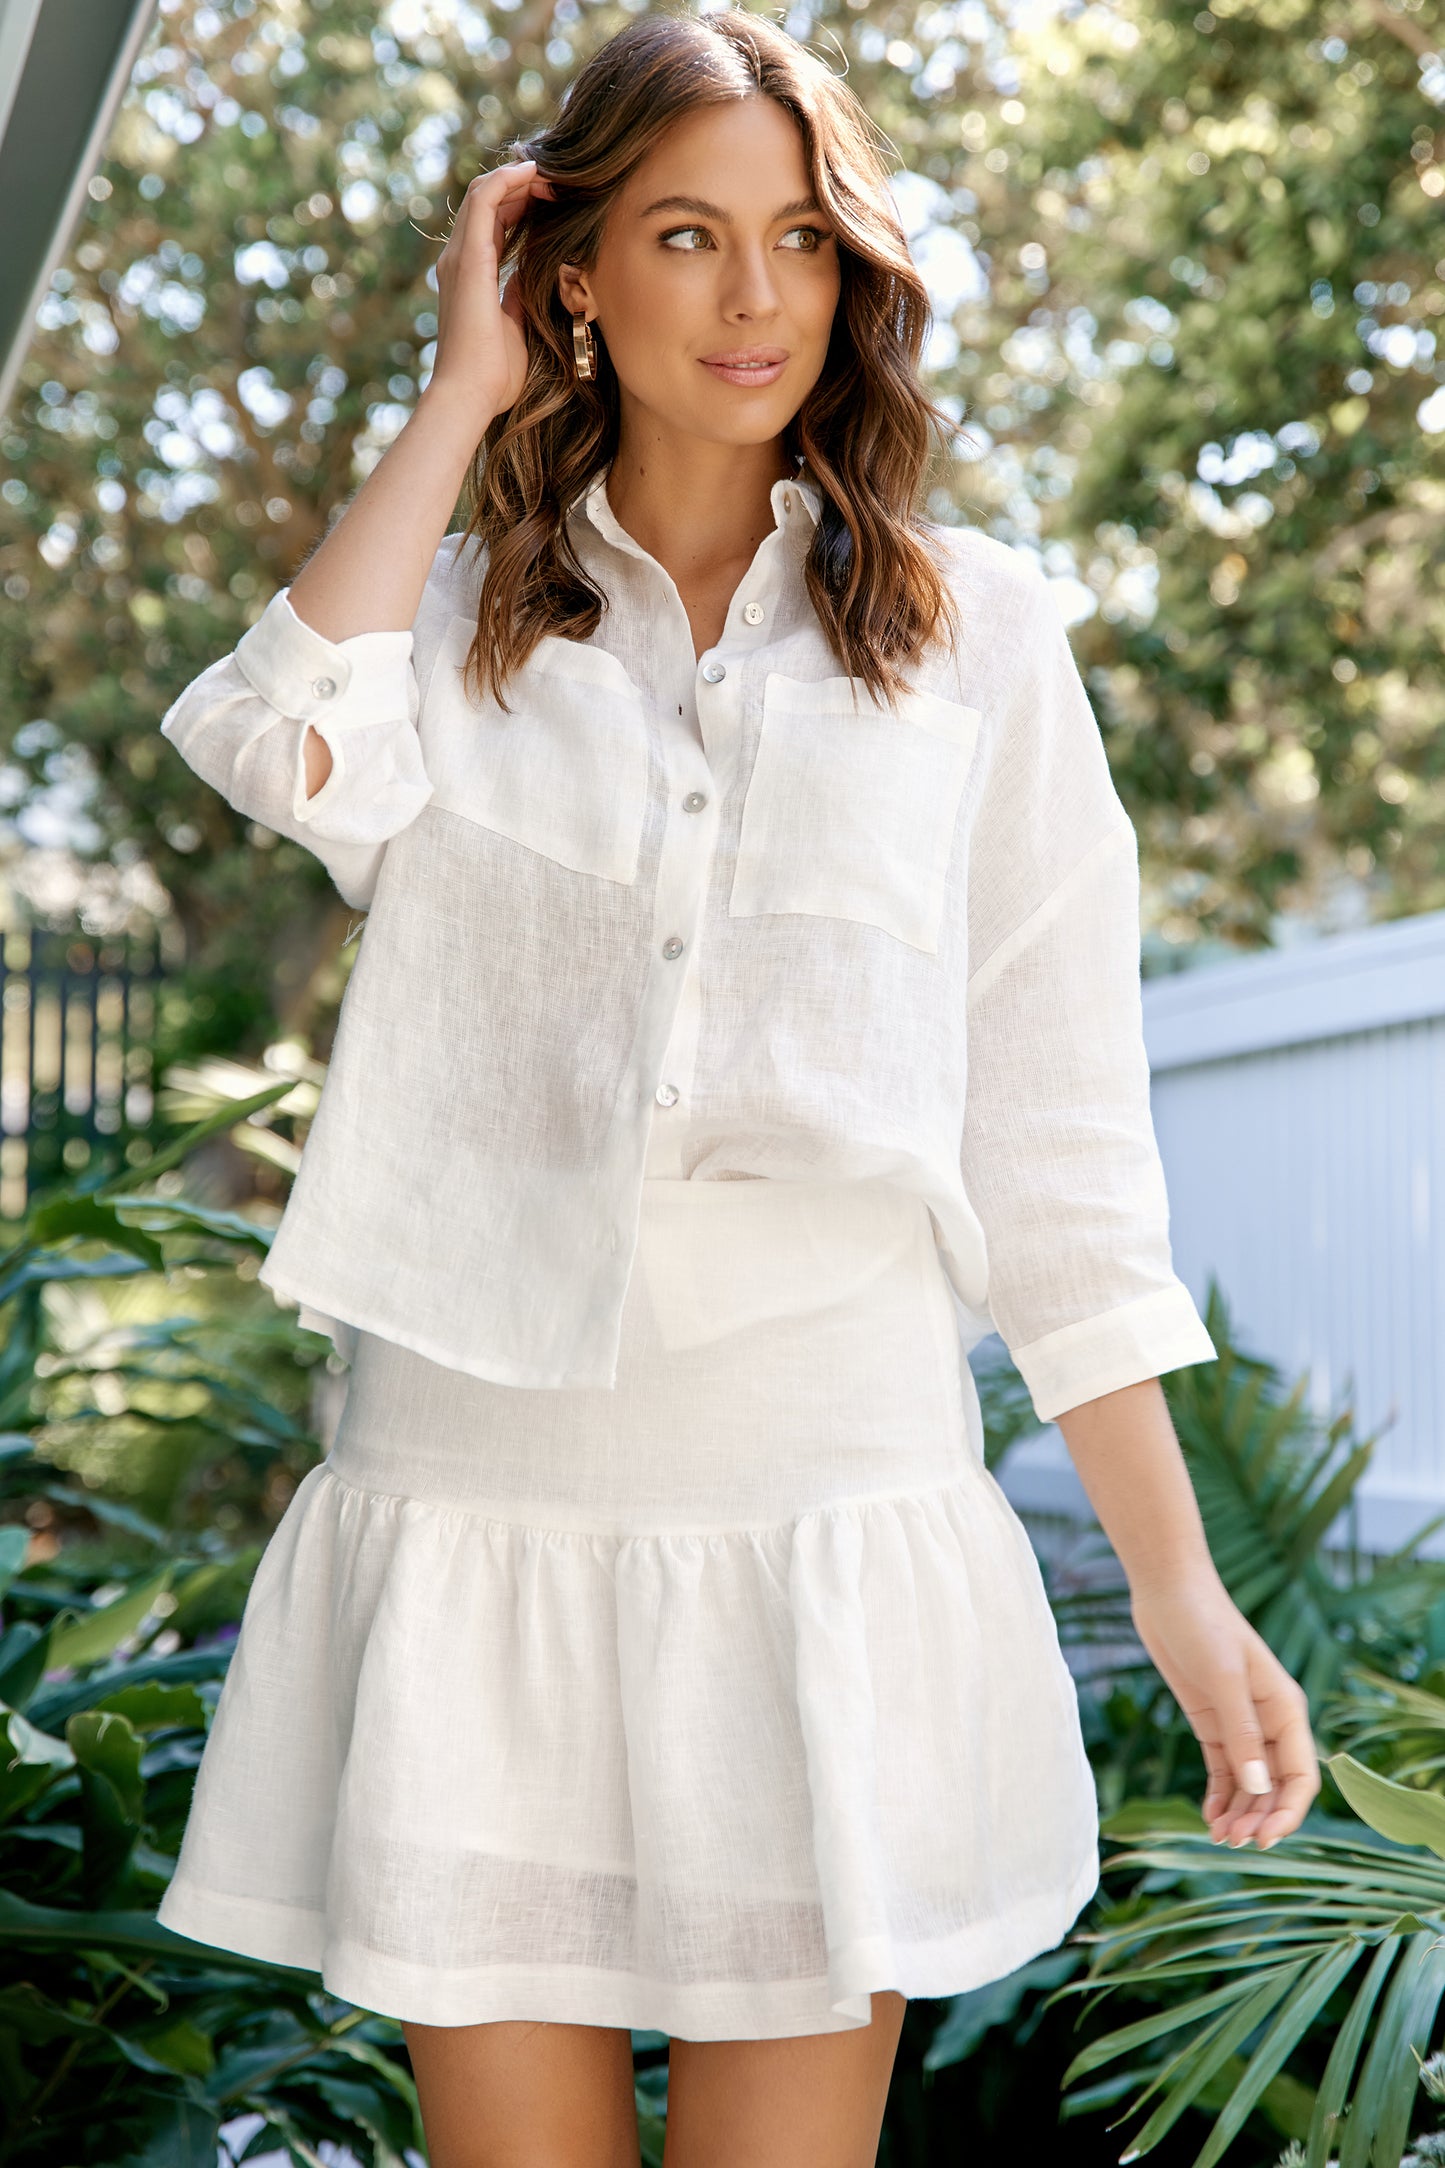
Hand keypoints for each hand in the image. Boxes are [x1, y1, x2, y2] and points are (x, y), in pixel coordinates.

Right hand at [426, 158, 556, 432]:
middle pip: (489, 201)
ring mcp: (460, 258)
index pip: (493, 222)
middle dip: (524, 185)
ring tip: (552, 173)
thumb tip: (528, 277)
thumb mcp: (513, 326)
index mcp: (470, 275)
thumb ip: (516, 297)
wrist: (470, 395)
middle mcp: (459, 260)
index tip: (555, 199)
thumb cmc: (493, 375)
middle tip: (560, 181)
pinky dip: (508, 181)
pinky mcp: (468, 260)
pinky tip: (534, 173)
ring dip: (519, 177)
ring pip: (485, 193)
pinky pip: (484, 201)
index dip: (522, 203)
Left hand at [1128, 1565, 1319, 1847]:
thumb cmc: (1202, 1623)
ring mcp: (1239, 1723)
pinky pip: (1224, 1770)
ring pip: (1250, 1783)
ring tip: (1218, 1838)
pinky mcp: (1211, 1722)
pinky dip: (1220, 1796)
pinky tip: (1209, 1816)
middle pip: (1275, 1786)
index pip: (1301, 1775)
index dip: (1288, 1812)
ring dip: (1240, 1813)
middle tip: (1232, 1843)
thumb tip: (1259, 1787)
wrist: (1167, 1590)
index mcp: (1286, 1710)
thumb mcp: (1223, 1678)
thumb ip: (1241, 1732)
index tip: (1265, 1839)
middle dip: (1259, 1819)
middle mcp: (1269, 1722)